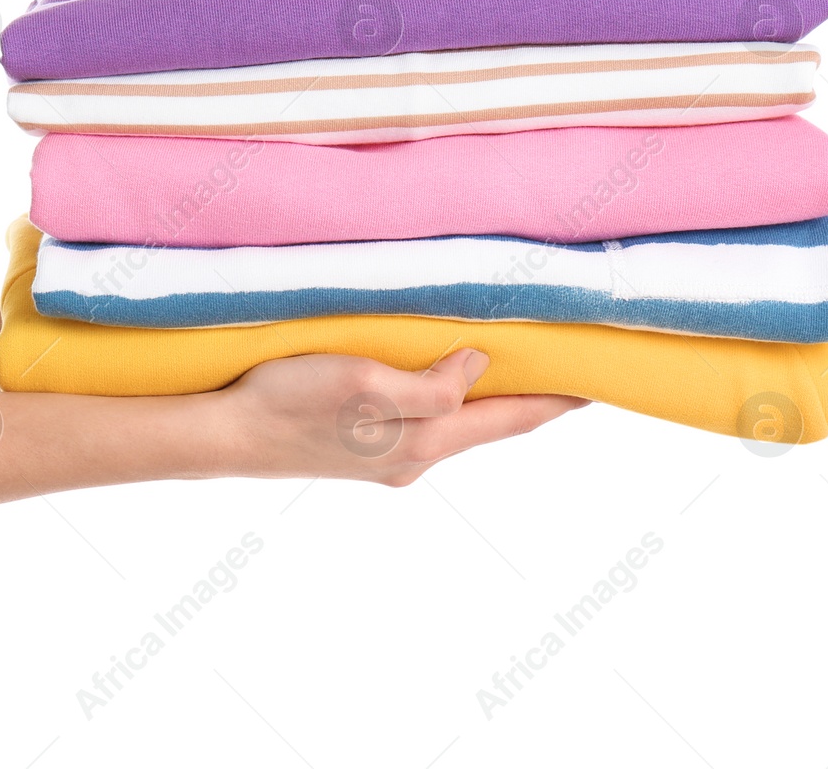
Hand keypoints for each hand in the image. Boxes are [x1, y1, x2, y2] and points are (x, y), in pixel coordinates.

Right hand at [217, 349, 586, 486]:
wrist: (228, 435)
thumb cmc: (291, 401)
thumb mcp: (365, 382)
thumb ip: (431, 386)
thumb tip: (480, 369)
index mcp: (422, 441)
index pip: (509, 418)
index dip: (557, 399)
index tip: (599, 382)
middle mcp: (414, 457)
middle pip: (489, 425)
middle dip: (531, 400)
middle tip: (569, 369)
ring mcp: (387, 458)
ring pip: (456, 425)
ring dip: (489, 400)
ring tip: (517, 370)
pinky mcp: (363, 450)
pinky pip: (425, 423)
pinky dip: (449, 402)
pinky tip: (443, 383)